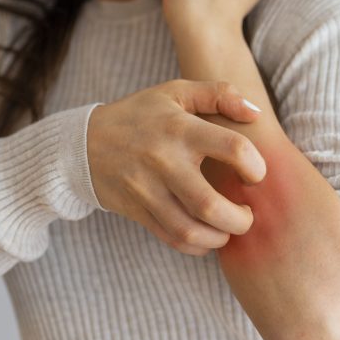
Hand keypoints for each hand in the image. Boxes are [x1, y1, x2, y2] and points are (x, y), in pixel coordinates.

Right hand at [86, 79, 266, 255]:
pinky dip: (198, 246)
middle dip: (240, 218)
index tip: (255, 173)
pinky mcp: (138, 212)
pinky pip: (173, 239)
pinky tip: (208, 236)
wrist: (84, 144)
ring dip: (220, 237)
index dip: (255, 166)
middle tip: (247, 213)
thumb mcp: (175, 93)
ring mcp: (148, 191)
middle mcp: (164, 162)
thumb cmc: (141, 116)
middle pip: (210, 204)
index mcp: (180, 129)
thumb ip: (219, 93)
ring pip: (190, 230)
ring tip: (229, 228)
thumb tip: (255, 113)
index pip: (232, 149)